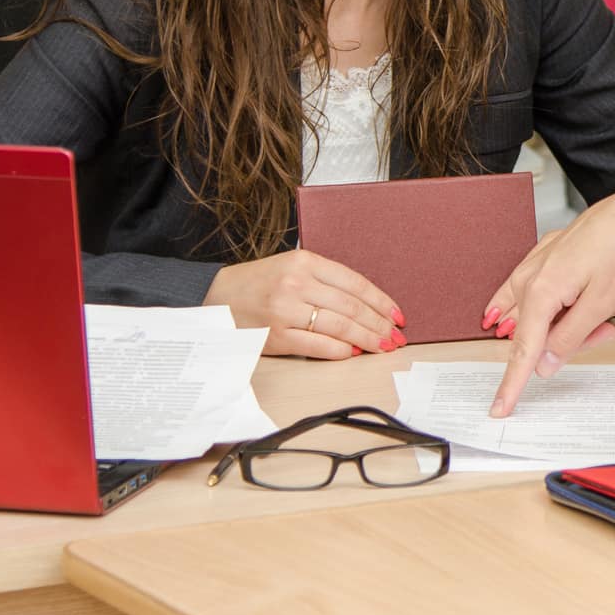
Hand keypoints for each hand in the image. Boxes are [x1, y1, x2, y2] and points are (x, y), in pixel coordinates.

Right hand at [204, 249, 405, 359]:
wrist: (216, 298)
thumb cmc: (259, 283)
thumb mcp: (291, 267)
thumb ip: (325, 280)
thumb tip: (365, 306)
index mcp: (304, 262)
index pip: (355, 283)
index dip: (381, 301)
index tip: (398, 315)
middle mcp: (296, 284)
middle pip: (351, 307)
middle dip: (379, 324)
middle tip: (396, 336)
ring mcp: (285, 311)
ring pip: (339, 327)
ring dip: (366, 340)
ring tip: (382, 347)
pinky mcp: (276, 336)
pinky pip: (318, 346)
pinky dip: (340, 351)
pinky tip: (354, 353)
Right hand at [487, 190, 614, 415]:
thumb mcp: (601, 304)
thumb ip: (569, 337)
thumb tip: (544, 365)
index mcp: (541, 292)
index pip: (523, 351)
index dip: (512, 384)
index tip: (500, 408)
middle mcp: (527, 280)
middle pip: (536, 336)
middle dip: (568, 341)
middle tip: (603, 328)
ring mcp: (529, 270)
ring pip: (537, 320)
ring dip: (566, 324)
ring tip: (598, 307)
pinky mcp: (535, 265)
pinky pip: (532, 300)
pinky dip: (552, 311)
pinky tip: (560, 306)